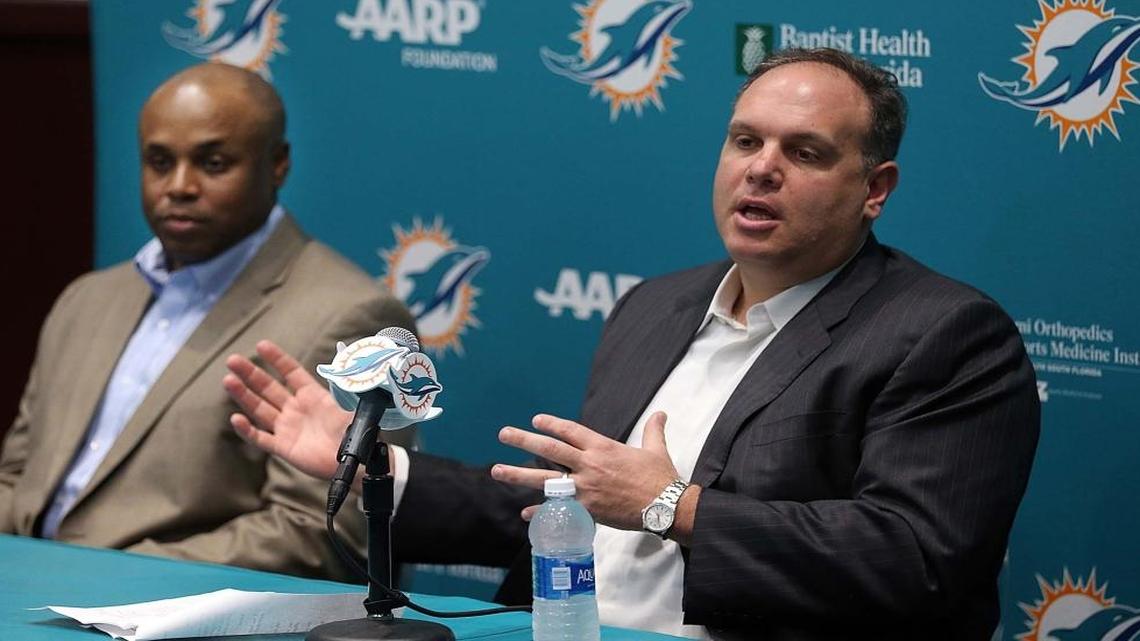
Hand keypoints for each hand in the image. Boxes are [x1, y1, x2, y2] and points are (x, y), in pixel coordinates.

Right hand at [223, 340, 351, 481]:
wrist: (356, 461)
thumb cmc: (356, 432)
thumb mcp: (351, 404)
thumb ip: (345, 385)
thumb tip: (346, 363)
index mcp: (313, 395)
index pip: (291, 372)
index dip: (277, 359)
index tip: (262, 345)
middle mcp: (296, 409)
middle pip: (268, 388)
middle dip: (251, 374)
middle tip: (233, 360)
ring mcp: (288, 428)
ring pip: (260, 409)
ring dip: (244, 395)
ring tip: (229, 380)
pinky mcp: (284, 448)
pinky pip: (261, 438)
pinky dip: (248, 430)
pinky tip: (236, 418)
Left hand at [491, 412, 680, 530]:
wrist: (665, 508)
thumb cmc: (661, 478)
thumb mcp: (657, 450)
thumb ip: (654, 430)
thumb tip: (661, 413)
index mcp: (603, 448)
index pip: (571, 431)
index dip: (552, 424)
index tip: (536, 419)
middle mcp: (589, 465)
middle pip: (550, 449)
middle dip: (524, 440)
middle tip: (503, 434)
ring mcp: (585, 489)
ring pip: (545, 479)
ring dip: (519, 475)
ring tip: (497, 471)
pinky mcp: (587, 511)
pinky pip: (558, 511)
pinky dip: (541, 513)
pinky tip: (525, 513)